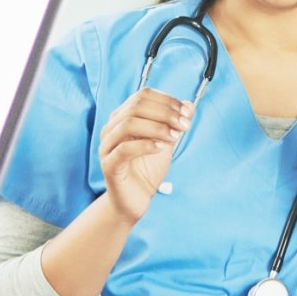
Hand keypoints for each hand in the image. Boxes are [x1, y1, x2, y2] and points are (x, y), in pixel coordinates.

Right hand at [95, 88, 191, 219]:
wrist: (136, 200)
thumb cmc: (147, 170)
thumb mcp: (166, 142)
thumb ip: (175, 124)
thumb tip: (189, 105)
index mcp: (123, 117)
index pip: (142, 95)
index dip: (166, 100)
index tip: (185, 113)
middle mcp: (112, 128)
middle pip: (136, 106)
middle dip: (165, 112)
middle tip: (184, 125)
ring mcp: (107, 146)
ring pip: (129, 123)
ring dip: (157, 127)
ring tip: (175, 137)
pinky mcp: (109, 165)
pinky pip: (124, 149)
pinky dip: (145, 145)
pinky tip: (161, 148)